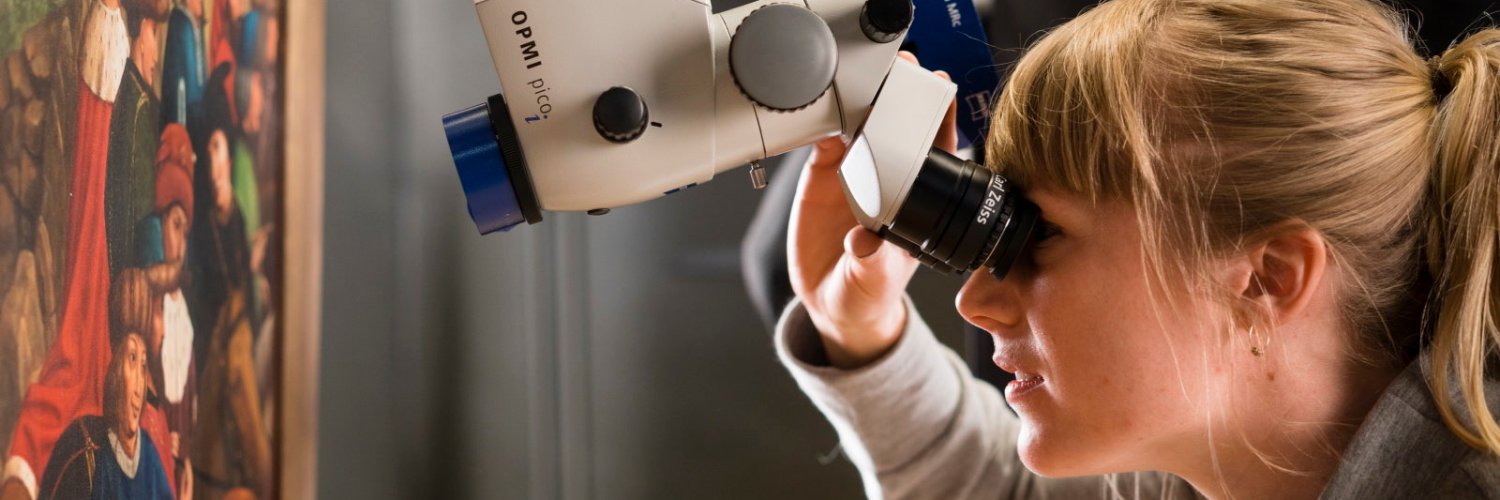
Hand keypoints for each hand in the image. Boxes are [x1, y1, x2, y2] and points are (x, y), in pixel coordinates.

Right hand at [787, 52, 958, 368]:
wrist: (830, 303)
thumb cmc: (865, 294)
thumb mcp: (870, 285)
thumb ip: (869, 265)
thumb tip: (864, 244)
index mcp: (914, 201)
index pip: (934, 152)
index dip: (941, 119)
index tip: (944, 90)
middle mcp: (887, 180)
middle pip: (900, 127)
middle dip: (904, 94)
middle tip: (905, 68)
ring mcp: (854, 174)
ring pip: (862, 125)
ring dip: (864, 98)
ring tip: (864, 74)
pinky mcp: (822, 176)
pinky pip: (824, 139)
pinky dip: (823, 119)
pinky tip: (823, 104)